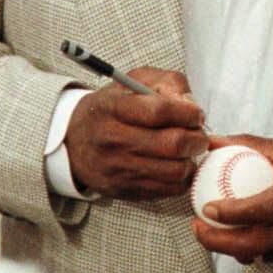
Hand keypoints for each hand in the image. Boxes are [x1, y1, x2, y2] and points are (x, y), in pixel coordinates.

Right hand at [65, 68, 205, 199]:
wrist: (74, 141)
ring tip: (188, 152)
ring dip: (191, 161)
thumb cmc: (111, 108)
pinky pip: (168, 190)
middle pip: (172, 144)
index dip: (187, 113)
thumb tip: (190, 104)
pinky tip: (177, 165)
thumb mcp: (133, 82)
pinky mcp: (126, 190)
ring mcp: (119, 168)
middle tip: (198, 135)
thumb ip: (167, 83)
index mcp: (114, 108)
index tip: (196, 114)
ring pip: (175, 171)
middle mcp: (114, 140)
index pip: (160, 111)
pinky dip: (182, 178)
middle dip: (196, 139)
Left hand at [193, 135, 272, 263]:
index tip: (207, 208)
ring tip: (214, 233)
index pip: (263, 207)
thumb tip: (214, 141)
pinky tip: (244, 238)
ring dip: (234, 248)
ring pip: (264, 254)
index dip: (232, 212)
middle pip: (257, 242)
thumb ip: (252, 145)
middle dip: (219, 242)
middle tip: (198, 229)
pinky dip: (256, 250)